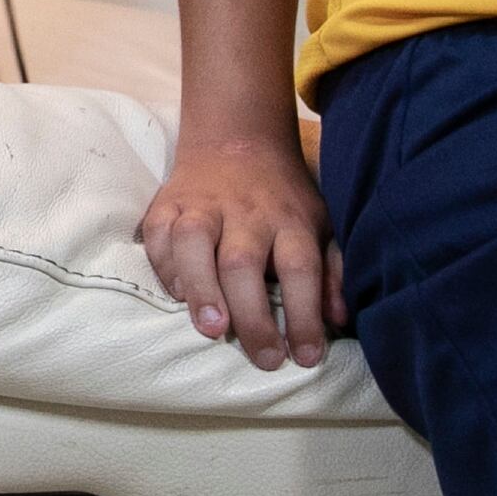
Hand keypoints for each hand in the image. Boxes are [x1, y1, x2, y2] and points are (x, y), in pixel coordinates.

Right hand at [139, 132, 342, 367]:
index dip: (304, 316)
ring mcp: (203, 205)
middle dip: (252, 314)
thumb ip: (332, 271)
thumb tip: (339, 320)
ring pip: (194, 242)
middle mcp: (247, 212)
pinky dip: (163, 266)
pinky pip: (158, 234)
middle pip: (244, 262)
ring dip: (201, 288)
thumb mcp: (321, 224)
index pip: (300, 269)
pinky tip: (179, 294)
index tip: (306, 358)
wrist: (238, 136)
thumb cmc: (283, 196)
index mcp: (290, 220)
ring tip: (212, 330)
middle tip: (263, 359)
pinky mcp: (168, 202)